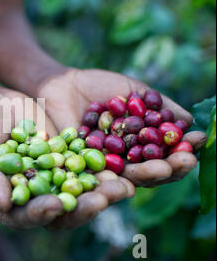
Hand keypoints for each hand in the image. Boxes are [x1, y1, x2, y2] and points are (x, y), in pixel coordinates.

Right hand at [0, 89, 130, 228]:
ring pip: (82, 192)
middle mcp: (36, 195)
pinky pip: (90, 166)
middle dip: (84, 208)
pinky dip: (107, 168)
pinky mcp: (70, 158)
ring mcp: (55, 178)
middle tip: (102, 200)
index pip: (26, 216)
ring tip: (124, 186)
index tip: (57, 205)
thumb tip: (2, 204)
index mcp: (9, 201)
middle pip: (62, 211)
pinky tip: (126, 165)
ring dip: (104, 192)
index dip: (42, 213)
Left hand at [38, 68, 206, 184]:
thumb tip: (190, 121)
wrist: (63, 83)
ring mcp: (104, 166)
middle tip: (187, 161)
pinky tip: (129, 177)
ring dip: (149, 174)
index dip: (183, 148)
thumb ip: (160, 106)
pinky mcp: (82, 167)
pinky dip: (114, 177)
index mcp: (141, 145)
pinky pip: (98, 175)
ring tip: (165, 169)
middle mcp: (125, 160)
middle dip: (171, 166)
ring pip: (129, 176)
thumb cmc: (100, 87)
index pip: (167, 153)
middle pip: (152, 171)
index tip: (198, 140)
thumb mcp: (135, 92)